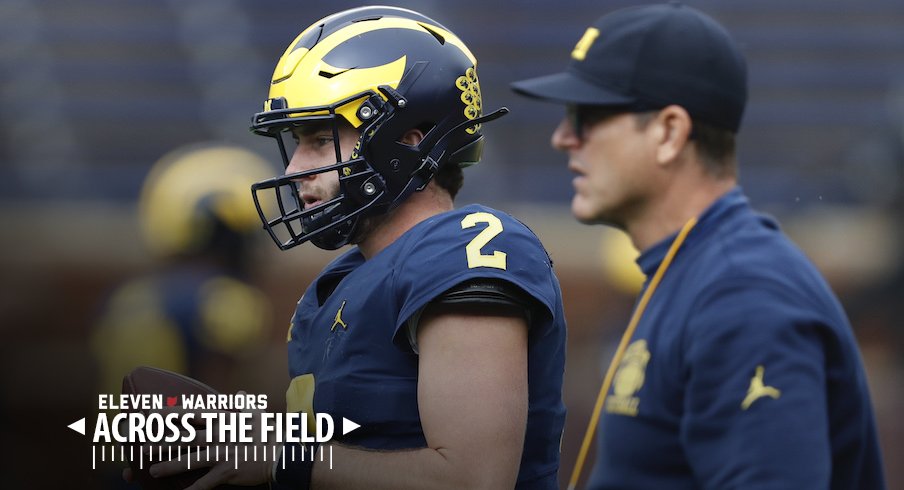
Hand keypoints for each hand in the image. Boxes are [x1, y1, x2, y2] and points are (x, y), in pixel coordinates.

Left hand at [144, 392, 276, 489]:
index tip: (152, 415)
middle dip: (161, 442)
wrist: (280, 453)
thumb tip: (240, 394)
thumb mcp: (256, 413)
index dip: (170, 414)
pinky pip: (205, 483)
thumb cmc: (267, 432)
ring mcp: (222, 453)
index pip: (191, 414)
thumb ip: (244, 404)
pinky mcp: (227, 471)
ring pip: (189, 459)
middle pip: (184, 438)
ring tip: (153, 470)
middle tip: (141, 447)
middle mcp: (218, 435)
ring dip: (169, 466)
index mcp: (222, 419)